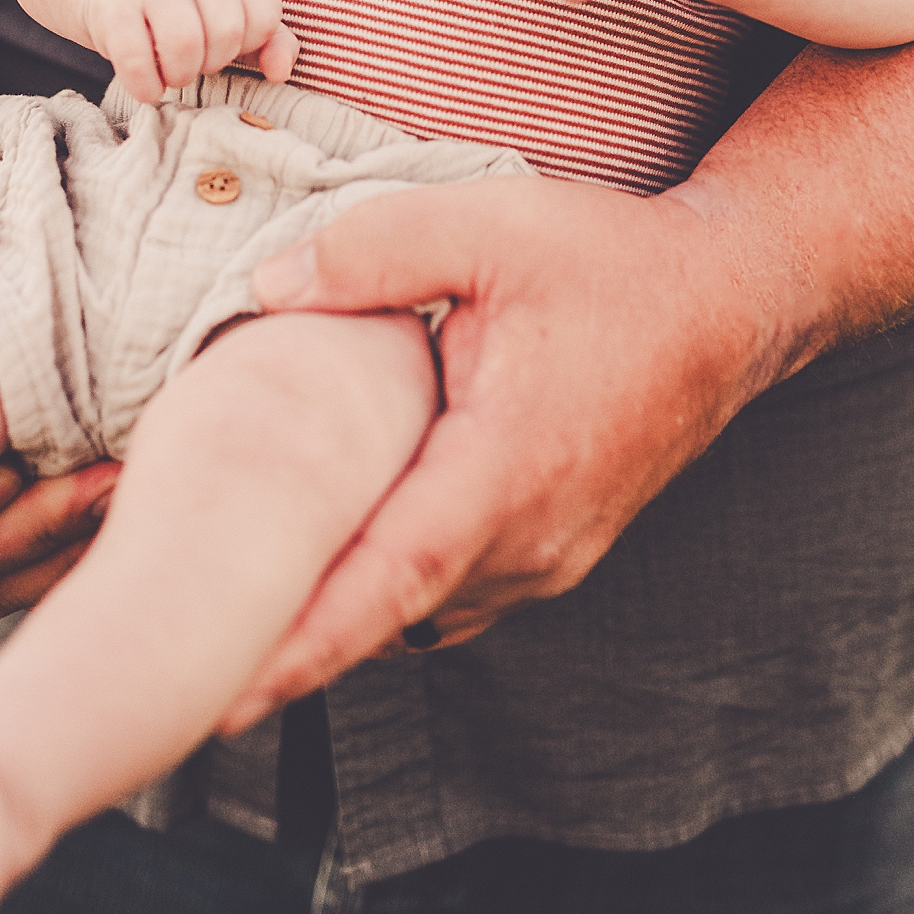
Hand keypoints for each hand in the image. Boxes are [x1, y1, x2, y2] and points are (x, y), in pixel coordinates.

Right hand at [82, 0, 298, 101]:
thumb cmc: (190, 10)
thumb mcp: (238, 16)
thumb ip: (273, 41)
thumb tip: (279, 72)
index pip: (265, 17)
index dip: (247, 45)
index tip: (222, 43)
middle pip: (226, 33)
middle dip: (213, 62)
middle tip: (195, 61)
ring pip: (185, 44)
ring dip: (181, 75)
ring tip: (173, 71)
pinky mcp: (114, 6)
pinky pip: (137, 60)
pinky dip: (146, 86)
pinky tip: (148, 86)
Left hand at [215, 174, 792, 730]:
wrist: (732, 301)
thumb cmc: (613, 262)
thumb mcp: (490, 223)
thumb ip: (370, 251)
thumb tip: (266, 290)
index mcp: (509, 466)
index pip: (389, 578)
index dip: (303, 640)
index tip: (218, 690)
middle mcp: (533, 538)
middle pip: (389, 616)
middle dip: (290, 646)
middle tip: (181, 669)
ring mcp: (551, 555)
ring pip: (421, 614)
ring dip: (340, 619)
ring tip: (239, 616)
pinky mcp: (556, 549)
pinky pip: (454, 594)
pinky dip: (388, 593)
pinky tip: (334, 561)